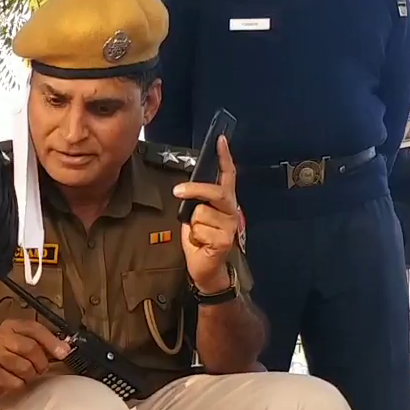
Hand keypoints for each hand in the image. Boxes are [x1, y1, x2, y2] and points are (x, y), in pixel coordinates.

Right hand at [0, 319, 70, 397]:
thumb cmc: (6, 358)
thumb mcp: (22, 344)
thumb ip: (43, 343)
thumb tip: (66, 349)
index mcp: (11, 325)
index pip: (35, 329)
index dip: (52, 342)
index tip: (64, 353)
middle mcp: (0, 336)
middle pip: (32, 349)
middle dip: (41, 363)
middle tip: (39, 369)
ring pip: (25, 368)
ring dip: (30, 376)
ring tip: (23, 374)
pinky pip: (16, 382)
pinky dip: (19, 385)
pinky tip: (12, 381)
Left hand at [172, 136, 239, 291]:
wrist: (206, 269)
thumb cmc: (201, 241)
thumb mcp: (196, 217)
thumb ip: (197, 202)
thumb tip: (186, 190)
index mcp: (225, 203)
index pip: (227, 176)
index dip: (224, 157)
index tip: (220, 140)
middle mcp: (231, 212)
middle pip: (215, 192)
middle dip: (195, 190)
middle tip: (178, 191)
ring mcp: (230, 226)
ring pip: (201, 213)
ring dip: (193, 225)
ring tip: (199, 235)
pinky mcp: (224, 240)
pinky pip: (200, 230)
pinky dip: (194, 238)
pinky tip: (202, 244)